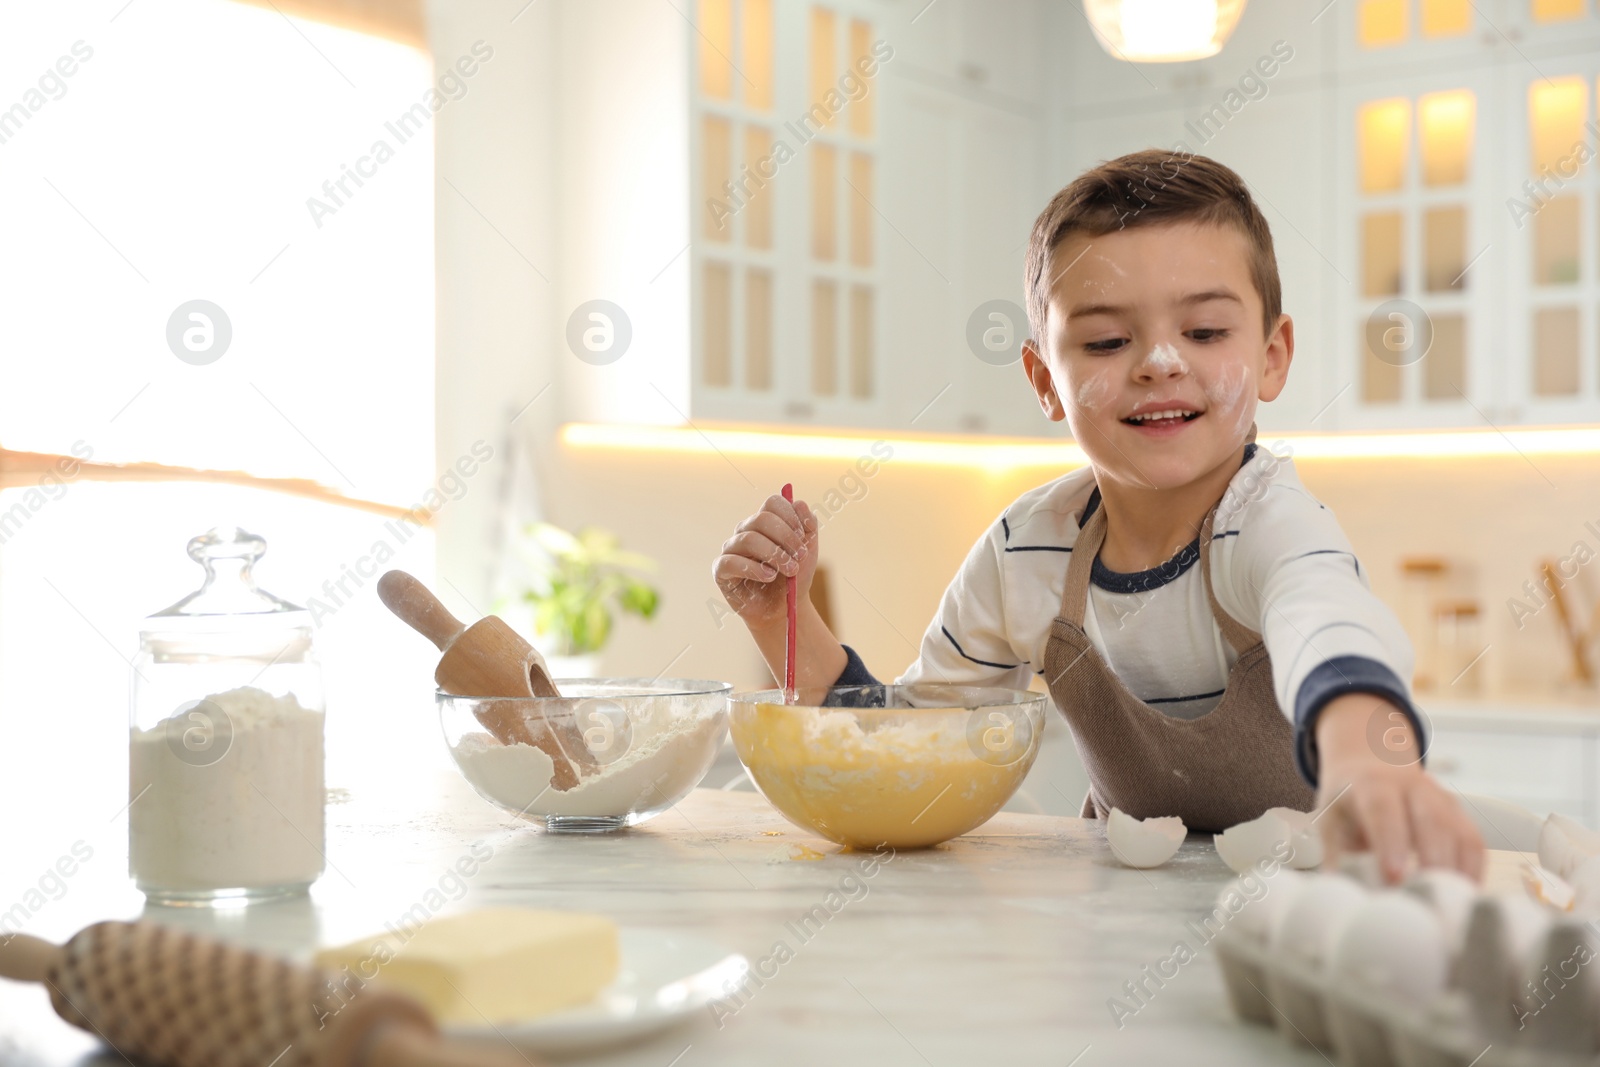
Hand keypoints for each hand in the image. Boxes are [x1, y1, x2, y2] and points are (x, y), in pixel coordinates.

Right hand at [712, 493, 818, 630]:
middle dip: (786, 537)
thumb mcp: (808, 551)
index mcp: (765, 522)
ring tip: (790, 570)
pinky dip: (754, 569)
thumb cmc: (794, 577)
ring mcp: (731, 549)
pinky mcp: (721, 570)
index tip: (804, 535)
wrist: (785, 608)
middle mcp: (745, 530)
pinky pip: (731, 561)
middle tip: (799, 556)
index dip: (790, 516)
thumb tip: (798, 502)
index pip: (772, 503)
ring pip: (749, 539)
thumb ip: (808, 526)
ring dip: (774, 554)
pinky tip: (769, 577)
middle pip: (762, 519)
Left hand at [1313, 693, 1484, 883]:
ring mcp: (1440, 799)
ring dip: (1457, 870)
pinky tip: (1464, 896)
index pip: (1383, 810)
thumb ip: (1338, 858)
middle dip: (1432, 860)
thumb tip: (1344, 898)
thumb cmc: (1348, 803)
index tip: (1394, 878)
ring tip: (1449, 904)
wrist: (1369, 767)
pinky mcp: (1458, 815)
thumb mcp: (1332, 822)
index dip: (1391, 843)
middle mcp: (1411, 786)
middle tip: (1428, 897)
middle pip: (1430, 819)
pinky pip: (1473, 842)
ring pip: (1458, 831)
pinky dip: (1472, 870)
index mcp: (1371, 784)